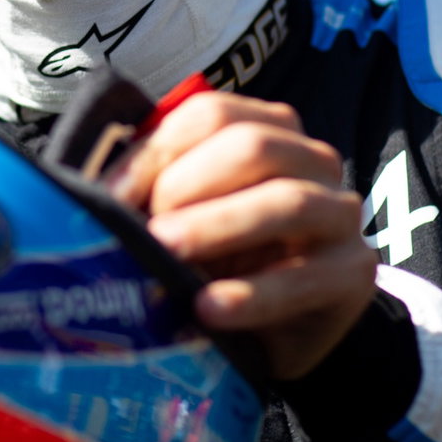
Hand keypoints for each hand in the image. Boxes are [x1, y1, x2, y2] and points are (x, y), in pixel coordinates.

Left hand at [108, 92, 376, 379]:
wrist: (283, 328)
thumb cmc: (225, 258)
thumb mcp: (186, 217)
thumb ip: (152, 192)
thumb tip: (89, 193)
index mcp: (268, 129)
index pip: (211, 114)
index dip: (157, 150)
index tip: (111, 196)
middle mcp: (311, 159)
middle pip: (254, 145)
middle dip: (190, 184)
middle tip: (148, 228)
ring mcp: (339, 213)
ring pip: (286, 201)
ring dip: (219, 226)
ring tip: (168, 254)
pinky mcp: (353, 272)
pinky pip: (305, 277)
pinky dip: (253, 293)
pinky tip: (210, 306)